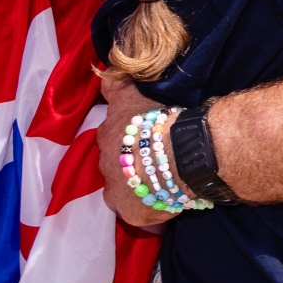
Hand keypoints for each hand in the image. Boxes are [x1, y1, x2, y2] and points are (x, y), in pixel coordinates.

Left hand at [97, 77, 177, 226]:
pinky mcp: (133, 214)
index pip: (111, 137)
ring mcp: (116, 193)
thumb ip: (115, 85)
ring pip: (124, 191)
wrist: (179, 153)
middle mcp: (106, 165)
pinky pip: (141, 213)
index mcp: (108, 135)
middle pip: (116, 165)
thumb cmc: (158, 119)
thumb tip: (102, 69)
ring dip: (138, 186)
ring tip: (162, 181)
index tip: (140, 139)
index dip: (125, 138)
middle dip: (130, 164)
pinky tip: (168, 201)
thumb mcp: (131, 92)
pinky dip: (152, 208)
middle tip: (154, 160)